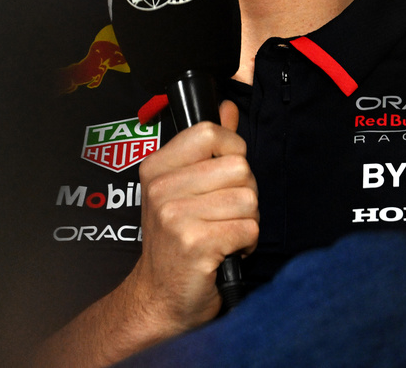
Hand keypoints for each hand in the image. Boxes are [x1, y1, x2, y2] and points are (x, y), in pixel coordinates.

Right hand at [124, 100, 258, 336]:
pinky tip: (227, 250)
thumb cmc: (176, 241)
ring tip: (224, 233)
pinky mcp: (195, 244)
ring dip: (248, 221)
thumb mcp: (183, 187)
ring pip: (248, 199)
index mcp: (156, 167)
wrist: (160, 297)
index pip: (210, 133)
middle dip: (245, 193)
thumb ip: (207, 146)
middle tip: (225, 213)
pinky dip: (247, 243)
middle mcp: (161, 188)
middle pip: (238, 167)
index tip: (225, 174)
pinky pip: (249, 229)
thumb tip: (226, 107)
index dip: (233, 152)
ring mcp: (175, 216)